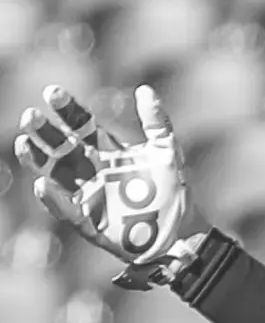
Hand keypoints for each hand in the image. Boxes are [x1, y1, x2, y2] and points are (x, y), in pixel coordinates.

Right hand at [14, 84, 204, 289]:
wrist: (184, 232)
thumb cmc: (174, 190)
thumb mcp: (167, 152)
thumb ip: (156, 122)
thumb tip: (144, 90)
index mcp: (106, 151)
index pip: (80, 125)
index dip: (67, 110)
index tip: (52, 93)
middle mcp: (91, 171)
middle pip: (60, 147)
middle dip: (44, 132)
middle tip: (30, 116)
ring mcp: (88, 196)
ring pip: (53, 175)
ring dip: (37, 160)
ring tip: (23, 143)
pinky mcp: (89, 223)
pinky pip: (67, 210)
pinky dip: (54, 199)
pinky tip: (43, 184)